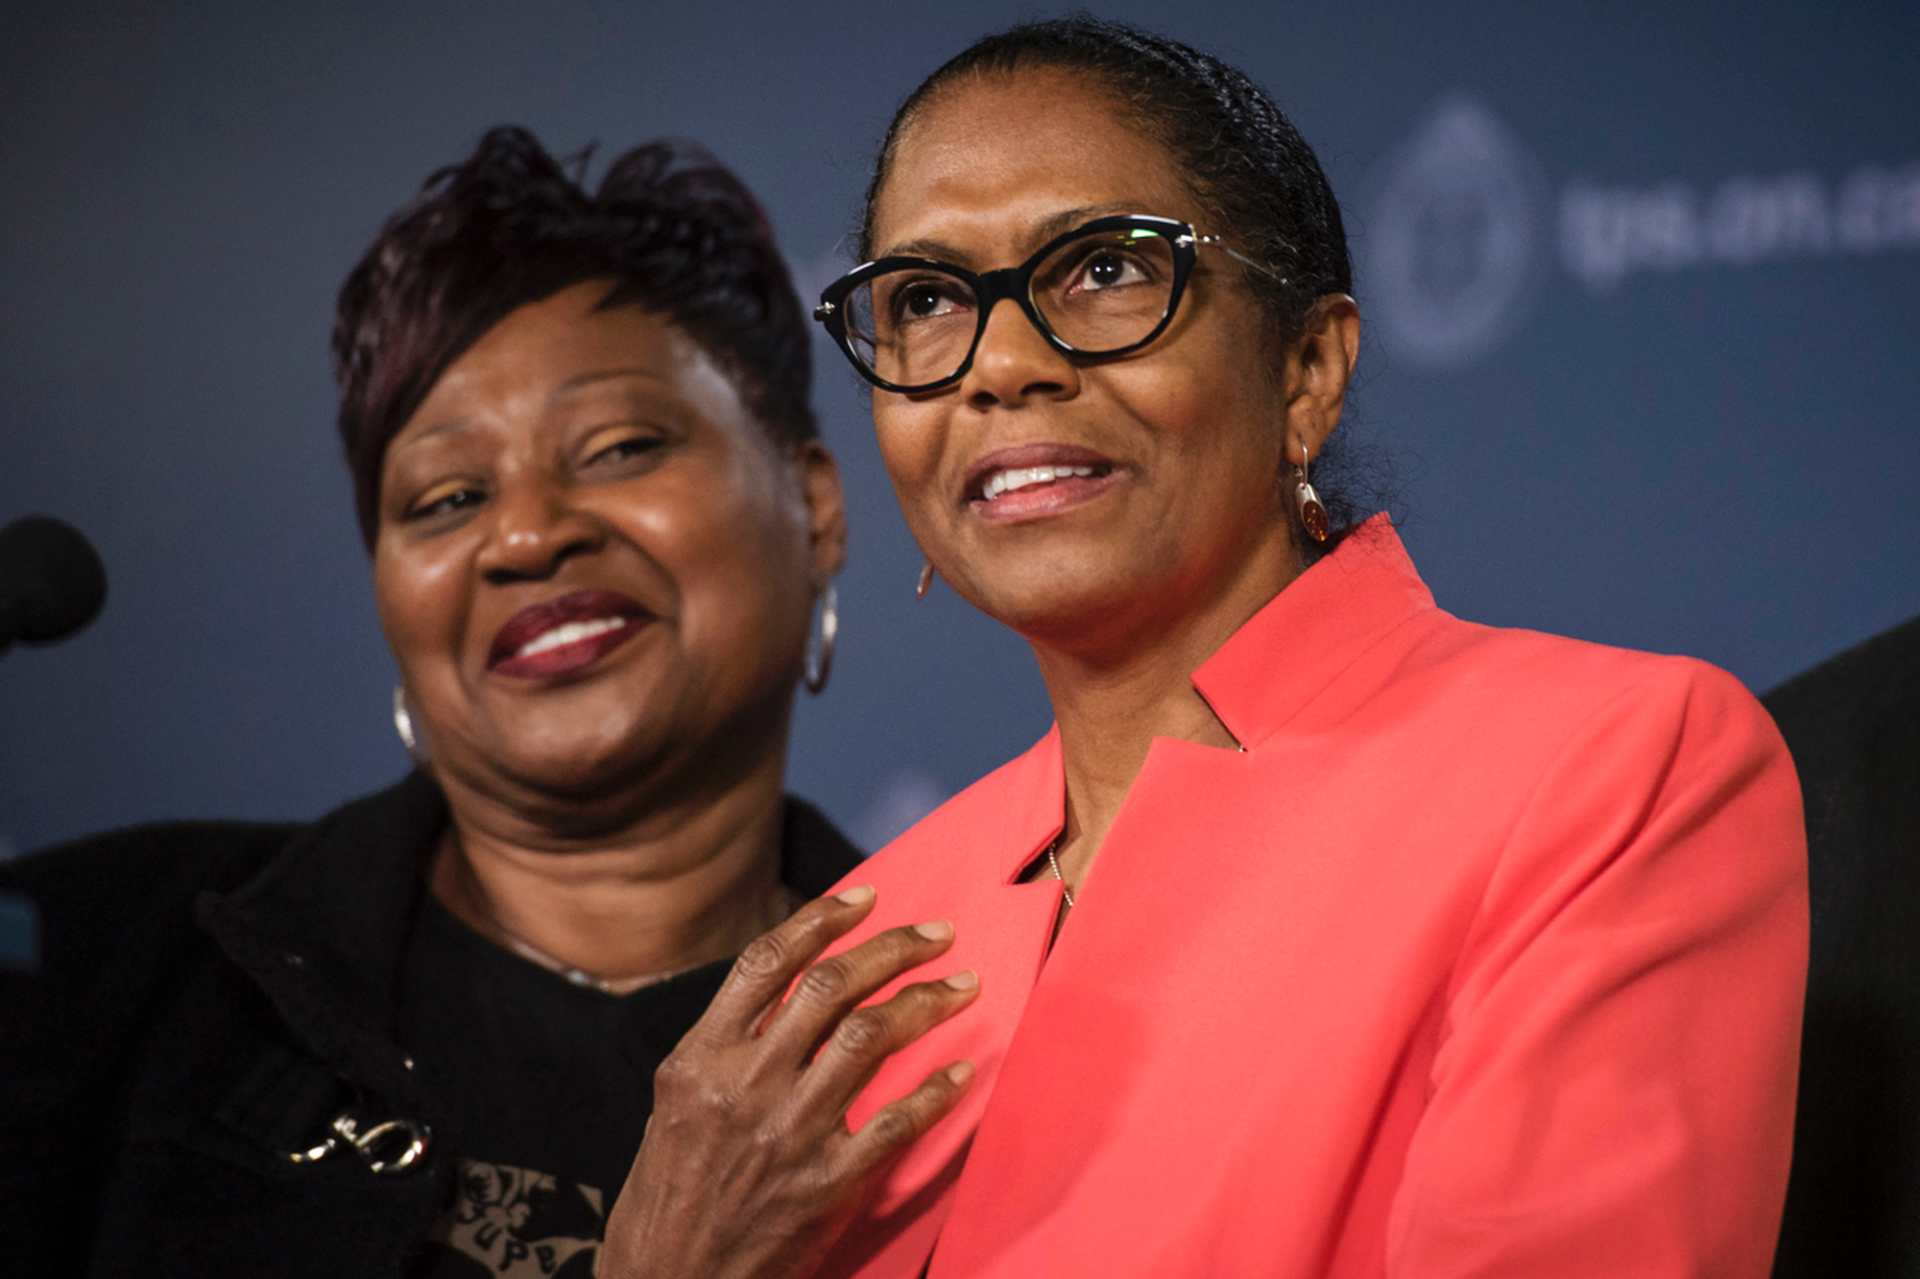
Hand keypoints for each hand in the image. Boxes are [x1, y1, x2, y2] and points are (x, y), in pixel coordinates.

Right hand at [599, 885, 979, 1278]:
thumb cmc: (669, 1199)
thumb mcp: (676, 1105)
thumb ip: (727, 1047)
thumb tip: (789, 993)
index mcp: (700, 1060)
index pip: (768, 963)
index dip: (822, 919)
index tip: (866, 898)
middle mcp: (745, 1086)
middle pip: (832, 987)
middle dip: (895, 948)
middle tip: (937, 934)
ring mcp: (789, 1134)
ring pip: (872, 1037)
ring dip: (927, 1002)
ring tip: (962, 986)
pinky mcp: (828, 1184)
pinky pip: (899, 1120)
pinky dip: (937, 1089)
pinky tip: (960, 1069)